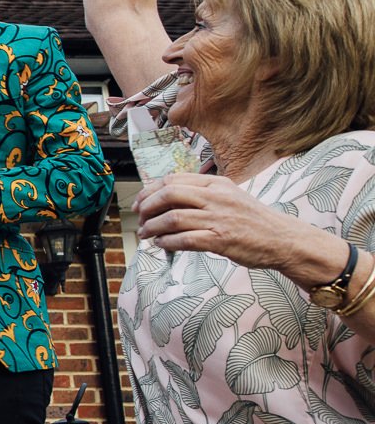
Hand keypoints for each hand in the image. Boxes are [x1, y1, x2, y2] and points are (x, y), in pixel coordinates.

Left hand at [136, 173, 337, 277]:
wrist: (283, 239)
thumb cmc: (253, 220)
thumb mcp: (229, 196)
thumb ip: (201, 194)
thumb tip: (166, 199)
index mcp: (216, 183)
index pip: (173, 179)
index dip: (149, 191)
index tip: (140, 203)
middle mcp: (216, 197)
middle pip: (169, 194)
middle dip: (146, 207)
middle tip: (139, 218)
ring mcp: (219, 218)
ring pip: (173, 217)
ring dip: (153, 227)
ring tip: (146, 234)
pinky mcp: (221, 239)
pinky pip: (184, 239)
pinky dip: (167, 242)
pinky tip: (162, 244)